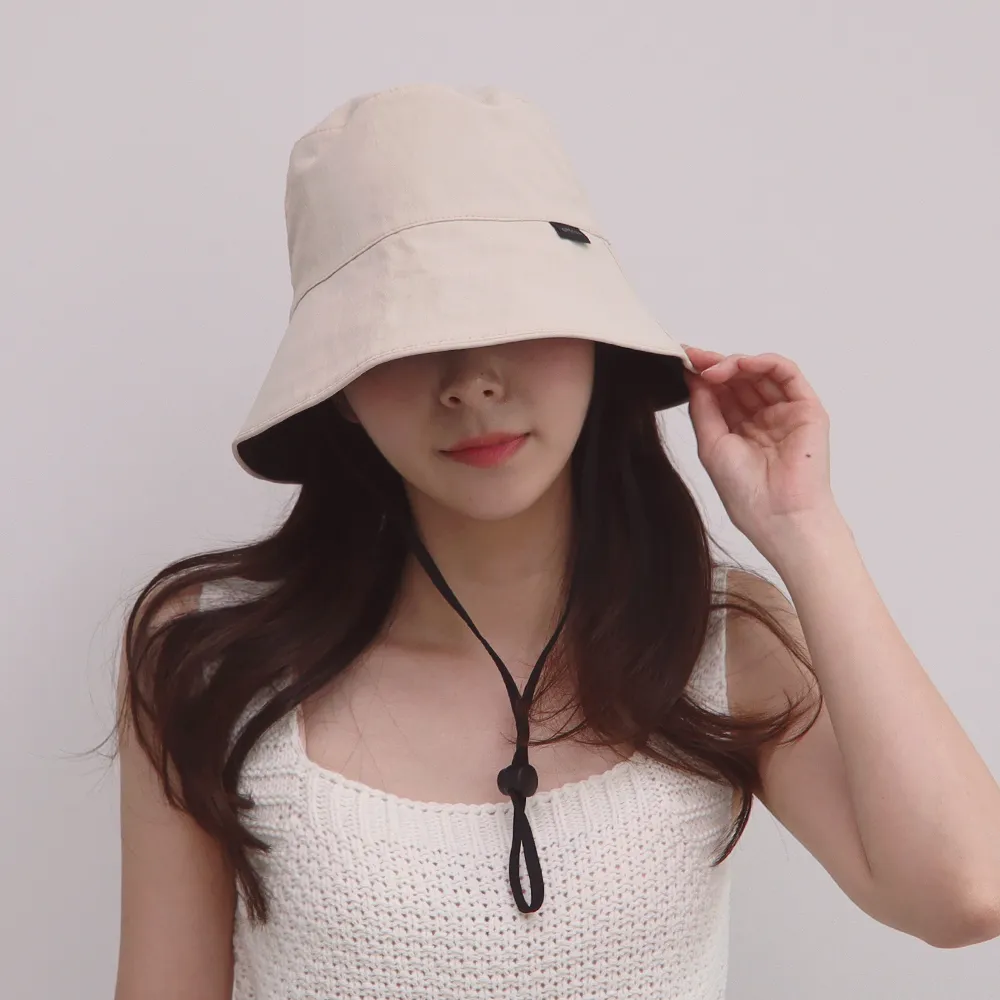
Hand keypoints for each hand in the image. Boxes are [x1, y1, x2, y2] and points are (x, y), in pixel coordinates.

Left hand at [679, 344, 838, 549]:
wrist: (778, 514)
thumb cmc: (745, 491)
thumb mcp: (710, 444)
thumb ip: (703, 408)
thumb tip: (693, 376)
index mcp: (740, 430)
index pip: (722, 393)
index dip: (703, 376)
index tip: (683, 361)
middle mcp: (763, 419)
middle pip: (739, 380)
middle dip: (715, 365)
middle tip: (695, 359)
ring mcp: (786, 412)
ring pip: (761, 373)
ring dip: (735, 363)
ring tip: (712, 368)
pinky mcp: (807, 408)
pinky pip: (787, 374)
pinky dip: (763, 363)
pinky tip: (741, 365)